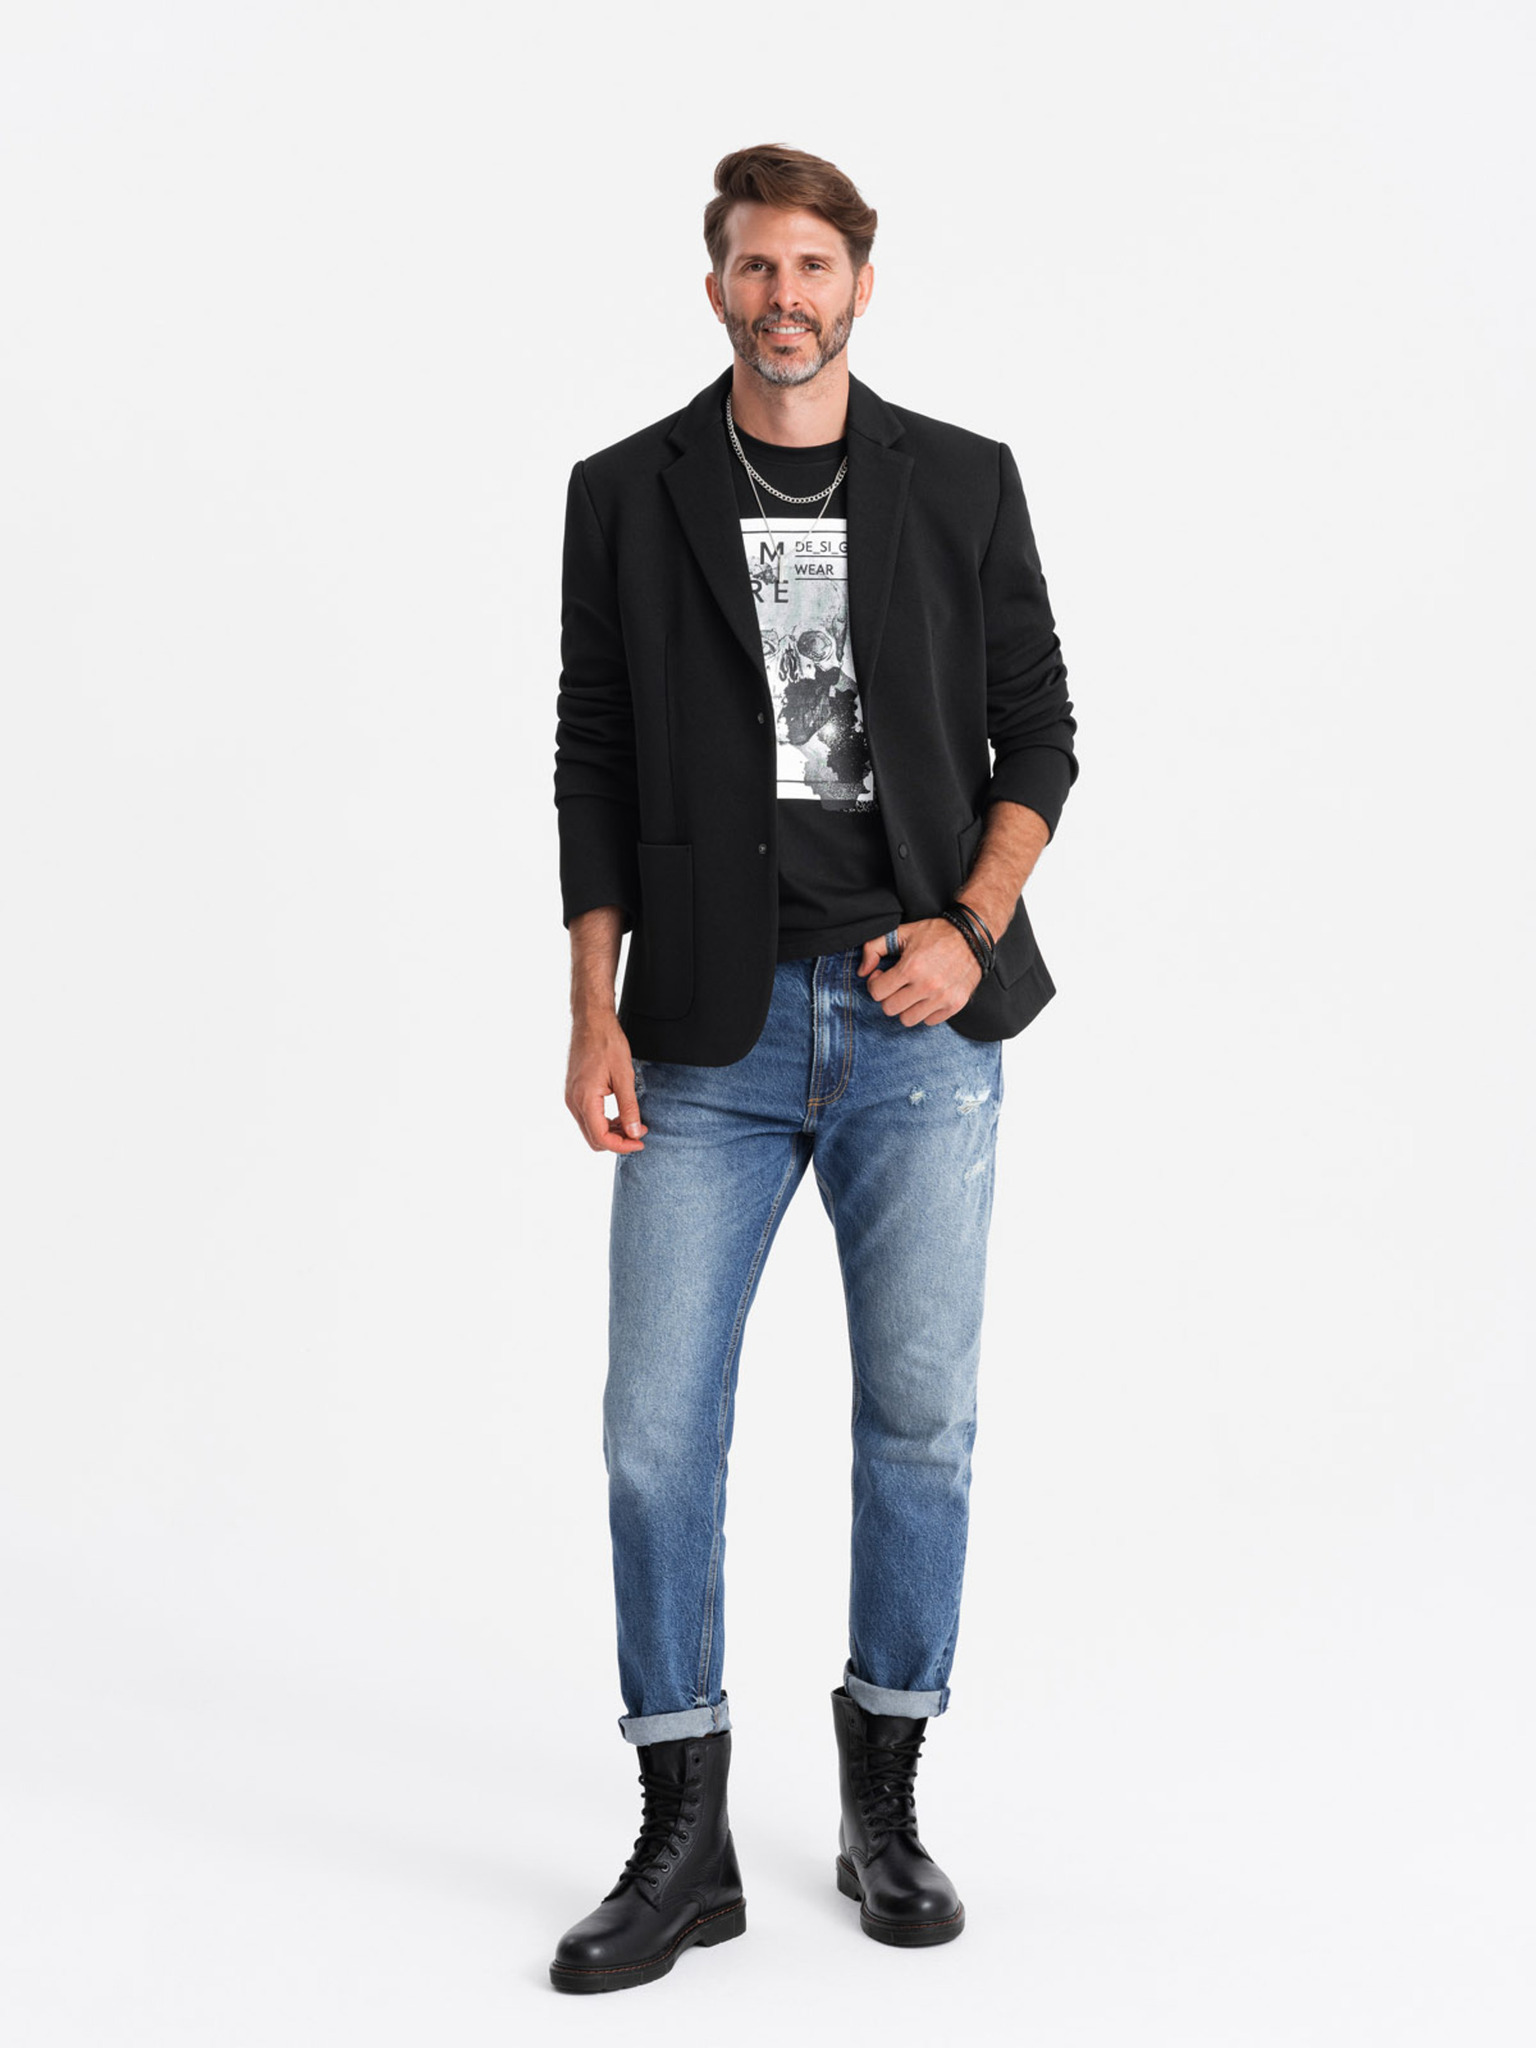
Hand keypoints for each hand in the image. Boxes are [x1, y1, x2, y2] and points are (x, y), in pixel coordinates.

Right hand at [566, 1011, 648, 1152]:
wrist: (591, 1021)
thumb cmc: (607, 1043)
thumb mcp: (624, 1076)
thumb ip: (628, 1108)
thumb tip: (634, 1133)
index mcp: (585, 1099)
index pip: (601, 1137)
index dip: (623, 1145)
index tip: (641, 1141)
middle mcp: (573, 1101)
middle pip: (593, 1138)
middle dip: (617, 1141)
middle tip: (639, 1133)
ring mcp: (571, 1097)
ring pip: (589, 1129)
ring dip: (611, 1132)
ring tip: (633, 1123)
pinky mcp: (574, 1092)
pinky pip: (587, 1117)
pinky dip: (603, 1121)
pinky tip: (619, 1113)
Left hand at [857, 918, 982, 1025]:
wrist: (972, 936)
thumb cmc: (936, 934)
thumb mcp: (902, 932)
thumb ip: (874, 947)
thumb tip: (862, 972)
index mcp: (911, 967)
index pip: (877, 992)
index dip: (875, 983)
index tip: (883, 975)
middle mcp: (927, 985)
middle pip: (890, 1009)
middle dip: (888, 996)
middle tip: (896, 985)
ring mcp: (942, 997)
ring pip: (908, 1020)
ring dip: (906, 1007)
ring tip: (911, 992)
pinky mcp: (955, 1004)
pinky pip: (929, 1021)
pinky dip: (925, 1012)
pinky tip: (927, 996)